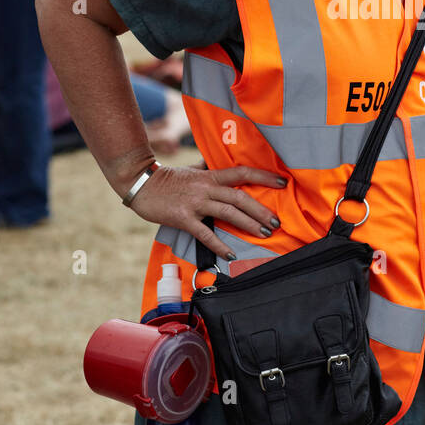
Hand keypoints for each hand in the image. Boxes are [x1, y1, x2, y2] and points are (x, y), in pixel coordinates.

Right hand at [127, 163, 288, 261]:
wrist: (141, 184)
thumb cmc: (168, 179)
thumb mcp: (192, 171)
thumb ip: (209, 172)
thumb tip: (222, 171)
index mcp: (210, 176)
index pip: (242, 173)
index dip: (264, 176)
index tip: (282, 182)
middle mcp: (206, 188)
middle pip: (240, 197)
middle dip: (260, 210)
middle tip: (275, 222)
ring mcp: (195, 203)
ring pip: (228, 213)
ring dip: (248, 224)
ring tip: (263, 234)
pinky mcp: (183, 218)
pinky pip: (205, 233)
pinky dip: (219, 245)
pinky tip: (230, 254)